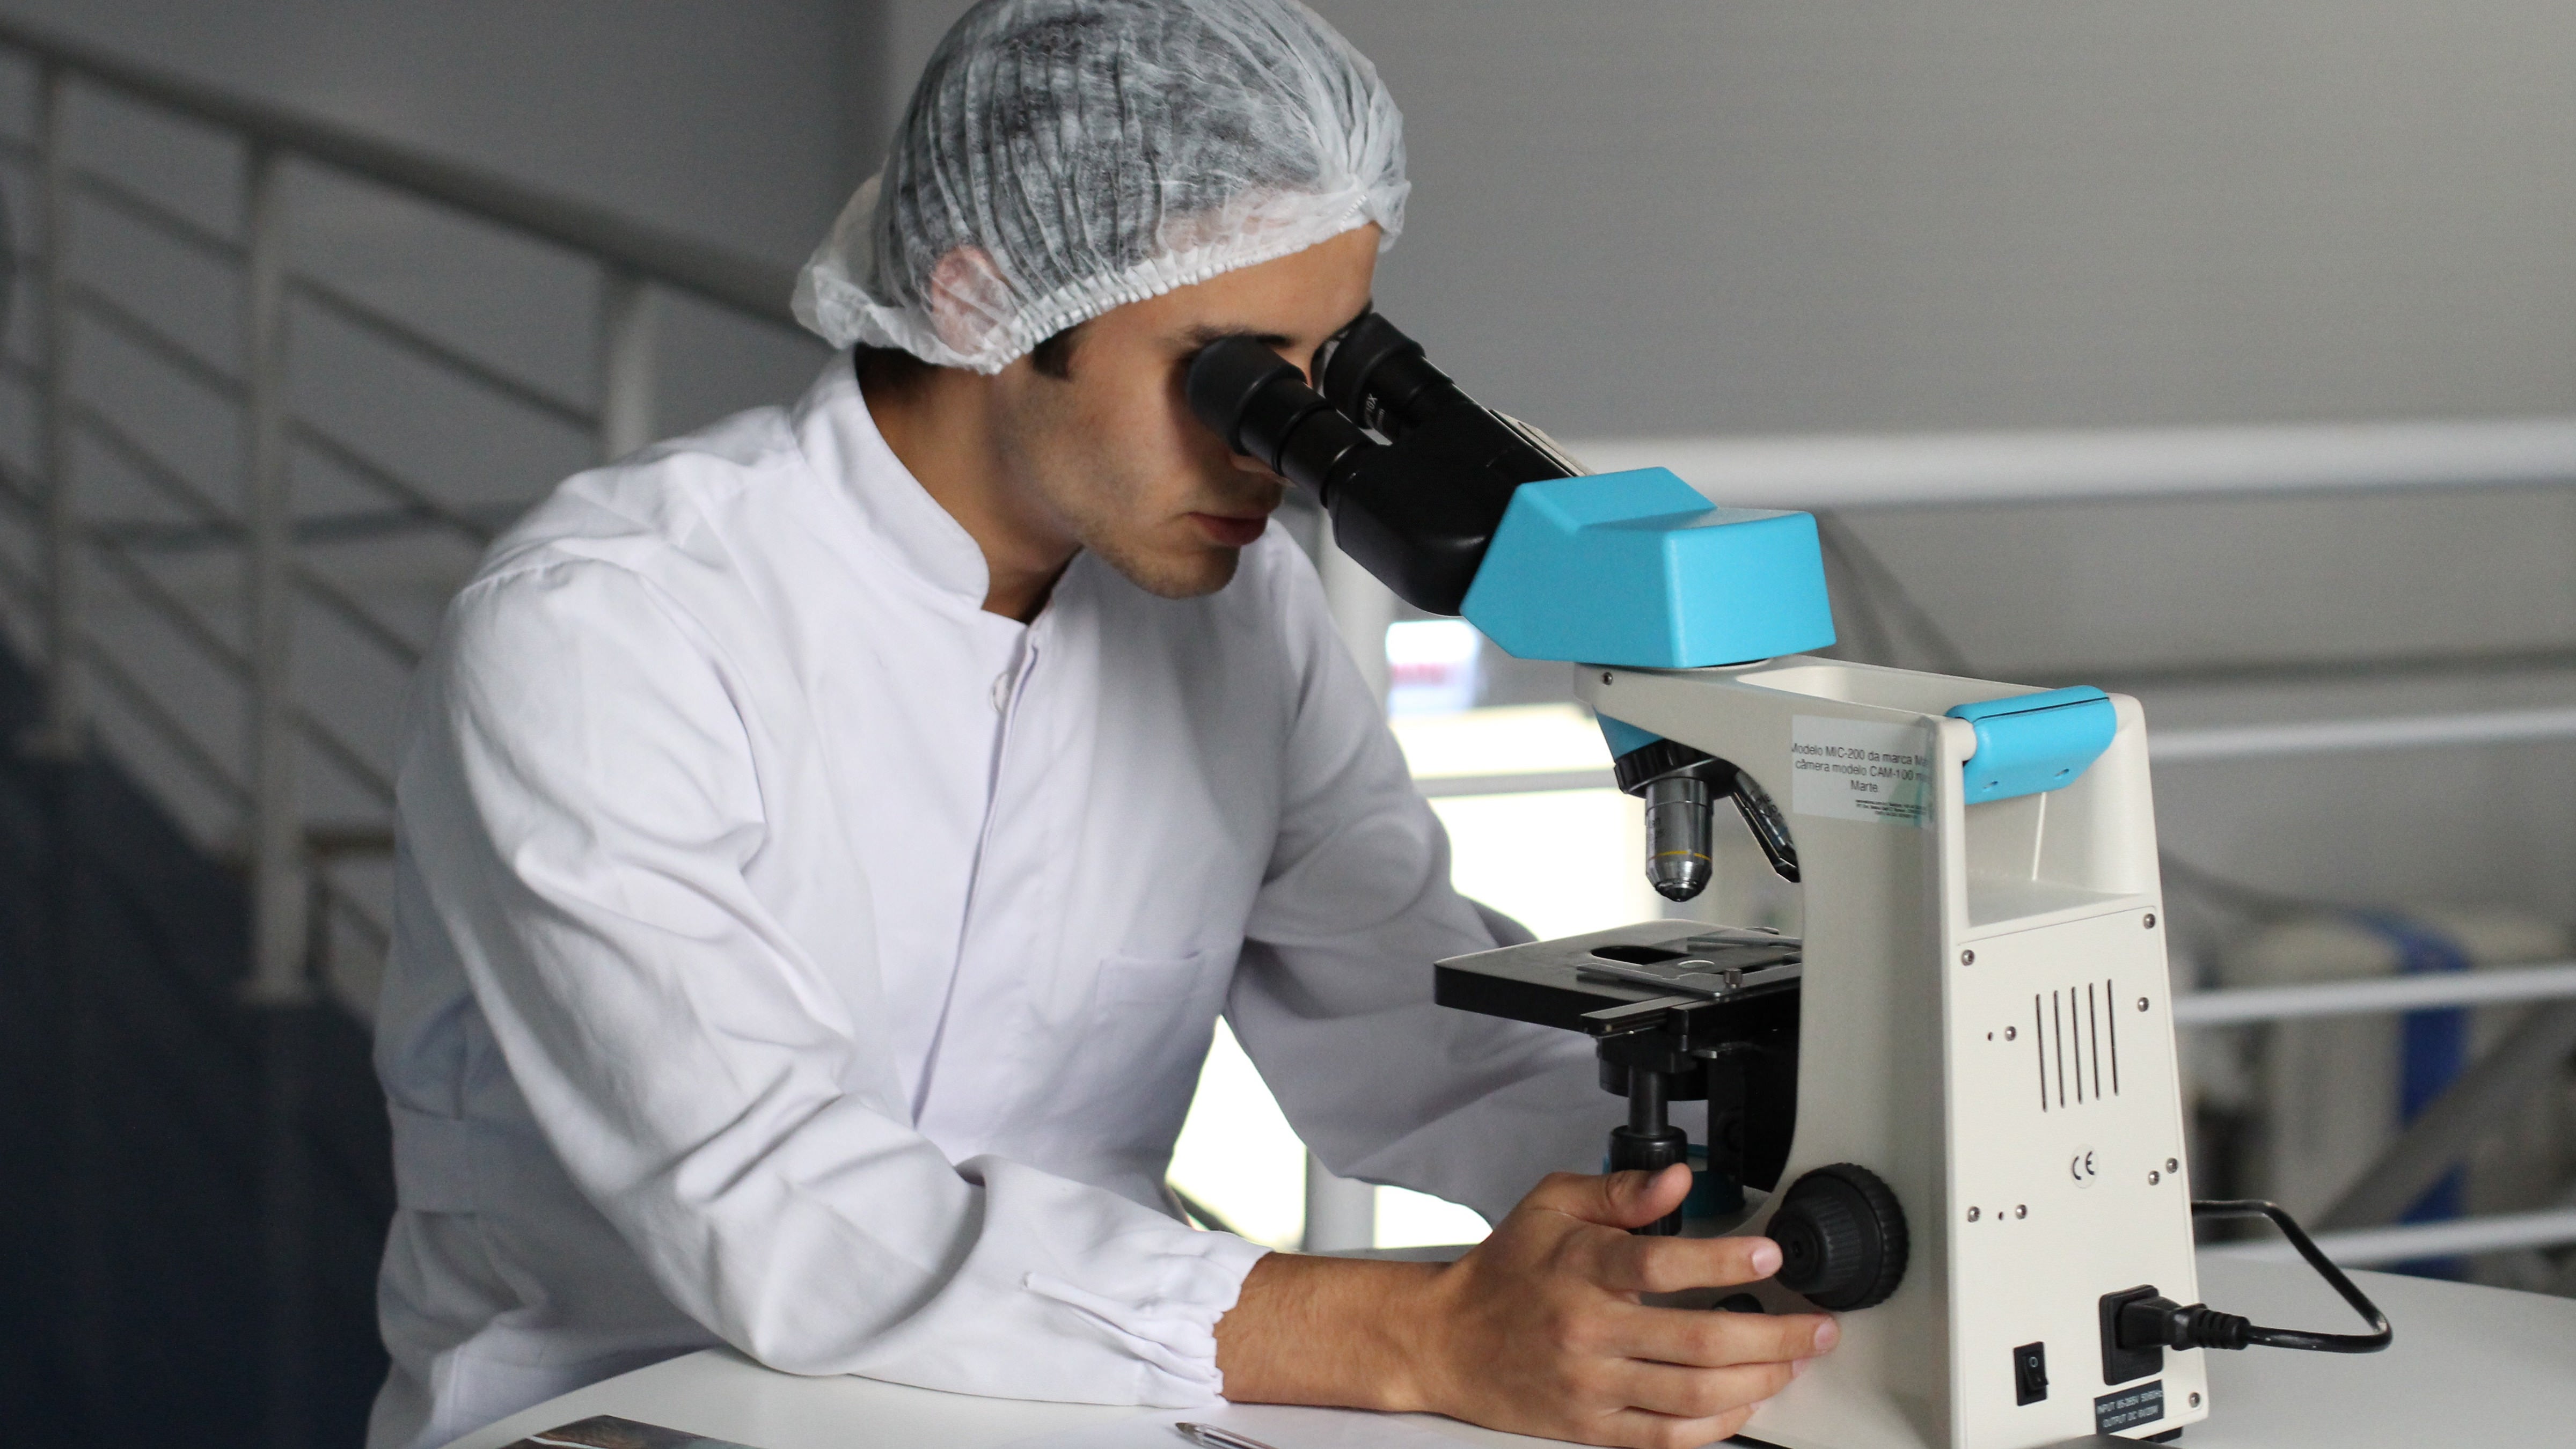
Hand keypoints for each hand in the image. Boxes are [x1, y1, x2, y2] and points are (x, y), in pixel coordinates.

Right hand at [1213, 1166, 1837, 1448]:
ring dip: (1760, 1380)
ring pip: (1695, 1394)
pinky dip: (1718, 1424)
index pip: (1659, 1263)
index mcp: (1580, 1267)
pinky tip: (1747, 1401)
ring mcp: (1592, 1385)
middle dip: (1774, 1335)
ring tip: (1795, 1362)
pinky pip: (1669, 1436)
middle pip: (1698, 1340)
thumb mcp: (1552, 1205)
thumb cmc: (1504, 1272)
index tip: (1768, 1254)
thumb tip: (1677, 1180)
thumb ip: (1620, 1190)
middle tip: (1817, 1327)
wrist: (1444, 1341)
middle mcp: (1588, 1329)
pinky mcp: (1591, 1426)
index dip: (1722, 1259)